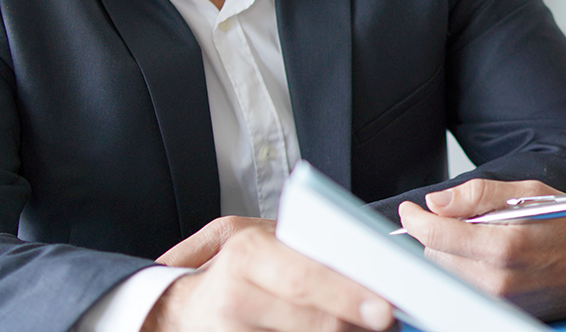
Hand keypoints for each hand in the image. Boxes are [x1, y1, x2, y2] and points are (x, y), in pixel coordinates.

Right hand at [142, 219, 393, 331]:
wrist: (181, 306)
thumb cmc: (234, 270)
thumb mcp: (260, 241)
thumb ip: (304, 247)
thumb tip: (365, 259)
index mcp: (249, 253)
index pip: (305, 277)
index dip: (348, 295)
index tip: (383, 307)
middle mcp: (237, 293)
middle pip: (311, 320)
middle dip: (352, 323)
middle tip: (384, 321)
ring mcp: (232, 330)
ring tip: (361, 327)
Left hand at [398, 179, 565, 318]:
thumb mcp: (531, 193)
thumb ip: (480, 195)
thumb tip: (436, 202)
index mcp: (504, 244)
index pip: (436, 235)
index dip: (416, 219)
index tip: (411, 210)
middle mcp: (498, 280)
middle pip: (435, 257)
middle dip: (439, 235)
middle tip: (463, 220)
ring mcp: (500, 302)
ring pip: (448, 276)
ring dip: (453, 255)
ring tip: (484, 239)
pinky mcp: (504, 312)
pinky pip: (466, 290)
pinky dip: (468, 272)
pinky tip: (492, 260)